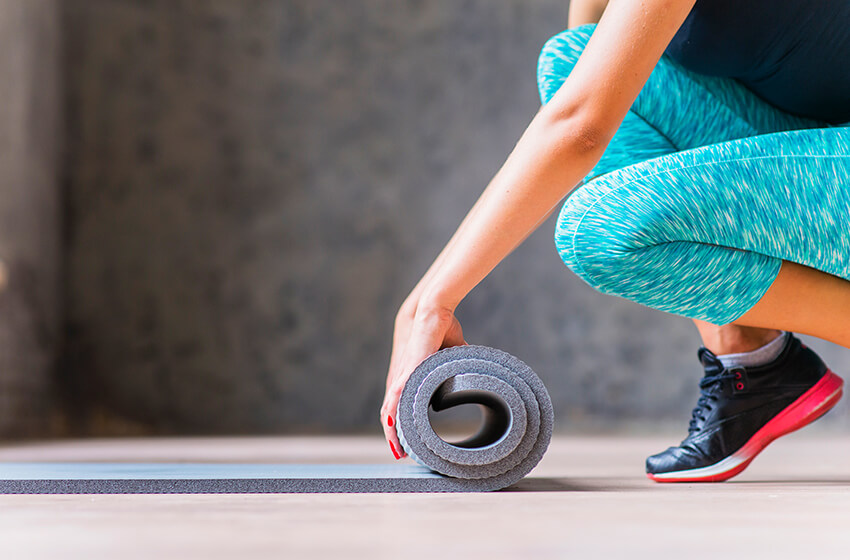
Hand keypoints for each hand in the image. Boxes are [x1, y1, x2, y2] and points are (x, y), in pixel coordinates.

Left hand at [381, 301, 465, 458]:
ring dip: (393, 432)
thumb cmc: (441, 328)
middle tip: (403, 455)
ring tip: (398, 451)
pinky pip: (396, 397)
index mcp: (411, 379)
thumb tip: (478, 375)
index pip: (401, 408)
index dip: (404, 427)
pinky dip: (394, 414)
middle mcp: (402, 380)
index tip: (410, 445)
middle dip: (396, 438)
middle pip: (392, 415)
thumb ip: (459, 366)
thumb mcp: (452, 356)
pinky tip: (393, 429)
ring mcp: (403, 375)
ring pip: (390, 410)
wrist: (435, 310)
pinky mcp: (407, 370)